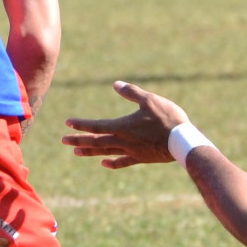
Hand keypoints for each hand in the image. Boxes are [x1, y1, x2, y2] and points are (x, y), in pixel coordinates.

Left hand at [61, 80, 190, 168]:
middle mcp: (122, 141)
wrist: (182, 142)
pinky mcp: (140, 158)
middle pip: (95, 141)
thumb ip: (131, 93)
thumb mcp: (150, 100)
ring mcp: (131, 151)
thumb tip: (115, 85)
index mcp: (122, 126)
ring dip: (90, 152)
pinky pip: (122, 162)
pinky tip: (104, 162)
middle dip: (79, 140)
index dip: (81, 124)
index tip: (68, 123)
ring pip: (105, 152)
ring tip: (76, 152)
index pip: (96, 126)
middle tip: (63, 140)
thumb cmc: (167, 118)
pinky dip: (111, 162)